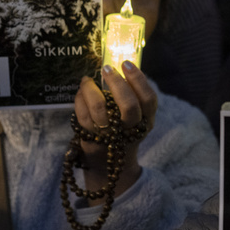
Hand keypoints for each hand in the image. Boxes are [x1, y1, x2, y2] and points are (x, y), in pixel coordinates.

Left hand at [73, 62, 156, 200]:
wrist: (108, 165)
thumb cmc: (122, 131)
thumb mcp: (136, 118)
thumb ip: (132, 96)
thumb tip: (120, 65)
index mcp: (146, 122)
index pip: (148, 99)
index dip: (138, 80)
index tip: (126, 64)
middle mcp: (131, 130)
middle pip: (128, 106)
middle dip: (116, 83)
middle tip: (107, 69)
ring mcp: (110, 136)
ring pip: (100, 109)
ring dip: (92, 89)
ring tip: (88, 80)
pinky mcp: (90, 139)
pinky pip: (82, 113)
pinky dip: (80, 98)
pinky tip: (82, 91)